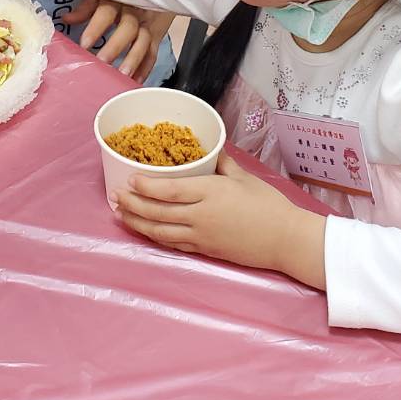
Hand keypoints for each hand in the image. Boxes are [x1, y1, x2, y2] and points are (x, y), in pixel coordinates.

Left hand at [65, 0, 172, 81]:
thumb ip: (86, 8)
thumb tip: (66, 19)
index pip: (106, 12)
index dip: (96, 28)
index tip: (85, 44)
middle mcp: (135, 11)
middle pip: (128, 28)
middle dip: (115, 46)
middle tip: (103, 62)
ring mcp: (148, 23)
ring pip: (143, 41)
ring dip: (133, 59)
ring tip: (122, 75)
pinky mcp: (157, 34)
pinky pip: (152, 52)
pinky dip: (146, 68)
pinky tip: (136, 80)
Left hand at [115, 154, 327, 285]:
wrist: (286, 240)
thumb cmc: (269, 205)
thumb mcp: (245, 177)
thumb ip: (223, 163)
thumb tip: (210, 148)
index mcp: (211, 193)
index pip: (169, 190)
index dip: (145, 186)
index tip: (130, 179)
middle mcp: (201, 216)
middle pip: (158, 211)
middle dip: (132, 204)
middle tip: (114, 196)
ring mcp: (201, 236)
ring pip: (160, 231)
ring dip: (137, 223)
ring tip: (119, 214)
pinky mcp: (205, 251)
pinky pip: (174, 244)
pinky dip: (155, 237)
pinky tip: (145, 231)